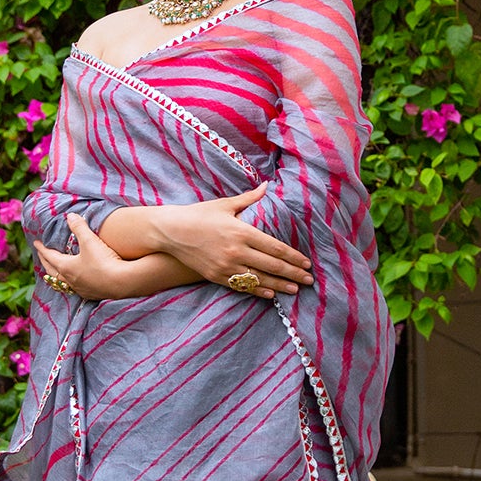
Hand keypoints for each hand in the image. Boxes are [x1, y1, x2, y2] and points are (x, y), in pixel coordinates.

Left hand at [35, 216, 139, 301]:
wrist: (122, 282)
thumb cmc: (103, 261)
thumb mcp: (90, 240)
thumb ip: (79, 227)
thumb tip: (70, 216)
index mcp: (66, 267)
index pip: (50, 256)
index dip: (42, 249)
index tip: (36, 243)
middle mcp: (70, 280)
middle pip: (53, 271)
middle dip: (45, 262)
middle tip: (42, 256)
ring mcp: (81, 289)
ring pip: (63, 283)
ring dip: (57, 276)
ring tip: (56, 272)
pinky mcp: (92, 294)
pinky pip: (75, 289)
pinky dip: (71, 284)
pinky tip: (76, 283)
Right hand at [149, 185, 311, 298]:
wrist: (170, 231)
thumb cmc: (199, 214)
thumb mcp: (225, 204)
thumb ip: (249, 198)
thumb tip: (267, 186)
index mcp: (242, 231)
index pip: (275, 247)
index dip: (293, 257)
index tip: (306, 262)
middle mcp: (236, 250)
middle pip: (272, 265)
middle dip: (293, 273)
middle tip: (309, 279)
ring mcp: (226, 265)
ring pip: (259, 279)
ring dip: (280, 285)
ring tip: (295, 289)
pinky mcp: (216, 276)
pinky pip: (242, 286)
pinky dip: (258, 291)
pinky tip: (271, 294)